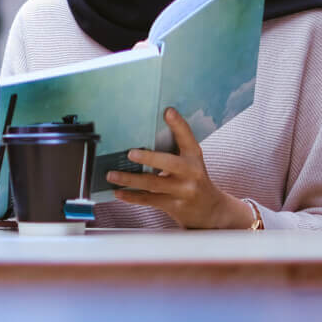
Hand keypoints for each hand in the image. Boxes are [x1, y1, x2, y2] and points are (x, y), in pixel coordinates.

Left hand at [105, 107, 255, 228]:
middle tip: (130, 153)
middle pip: (169, 163)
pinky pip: (149, 201)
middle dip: (149, 158)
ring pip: (153, 184)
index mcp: (194, 157)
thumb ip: (174, 150)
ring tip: (111, 175)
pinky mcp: (174, 206)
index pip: (187, 138)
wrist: (210, 209)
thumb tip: (142, 135)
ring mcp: (183, 191)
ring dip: (129, 180)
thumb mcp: (190, 162)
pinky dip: (132, 197)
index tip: (168, 111)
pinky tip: (118, 193)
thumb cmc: (193, 179)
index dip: (178, 125)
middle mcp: (191, 173)